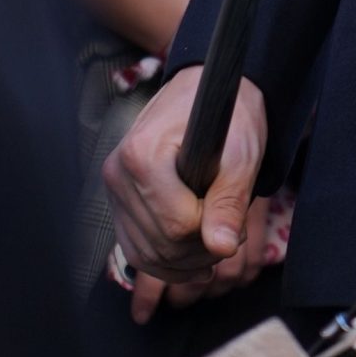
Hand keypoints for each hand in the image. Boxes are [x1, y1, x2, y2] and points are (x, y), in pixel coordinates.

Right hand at [103, 69, 267, 323]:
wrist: (210, 92)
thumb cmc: (228, 116)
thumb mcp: (241, 153)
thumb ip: (230, 201)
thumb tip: (221, 247)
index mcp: (142, 154)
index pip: (177, 225)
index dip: (212, 230)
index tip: (236, 218)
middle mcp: (118, 173)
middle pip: (161, 244)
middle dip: (202, 250)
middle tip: (233, 232)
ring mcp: (114, 189)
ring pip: (146, 256)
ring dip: (186, 263)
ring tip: (216, 243)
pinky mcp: (117, 203)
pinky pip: (137, 251)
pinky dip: (167, 263)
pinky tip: (194, 258)